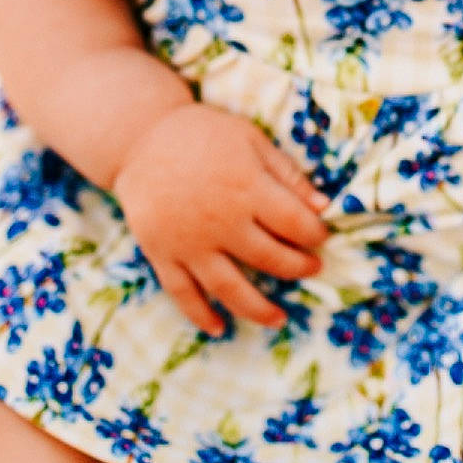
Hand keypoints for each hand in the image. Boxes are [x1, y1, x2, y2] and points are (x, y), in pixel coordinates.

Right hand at [111, 104, 328, 336]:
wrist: (139, 138)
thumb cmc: (202, 134)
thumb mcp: (251, 140)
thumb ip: (287, 174)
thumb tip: (323, 207)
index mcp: (247, 188)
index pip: (296, 224)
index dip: (316, 235)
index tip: (322, 238)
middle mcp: (221, 221)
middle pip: (270, 259)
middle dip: (298, 268)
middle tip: (312, 269)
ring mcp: (189, 242)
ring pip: (231, 288)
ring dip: (259, 309)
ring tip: (279, 319)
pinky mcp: (162, 253)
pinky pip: (183, 294)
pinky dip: (201, 315)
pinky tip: (219, 328)